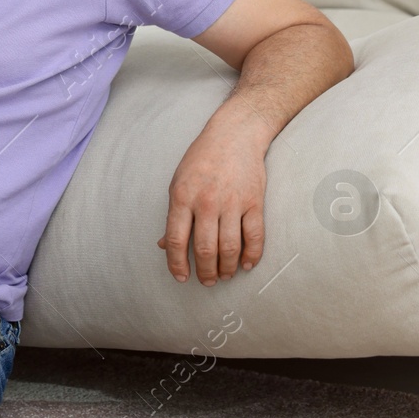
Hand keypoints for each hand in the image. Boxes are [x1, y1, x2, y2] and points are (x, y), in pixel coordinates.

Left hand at [157, 115, 268, 284]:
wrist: (234, 135)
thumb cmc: (201, 160)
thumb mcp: (178, 183)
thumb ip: (174, 215)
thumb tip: (164, 245)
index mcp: (182, 197)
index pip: (175, 239)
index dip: (177, 264)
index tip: (181, 277)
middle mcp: (206, 202)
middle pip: (204, 248)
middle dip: (205, 271)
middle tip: (207, 281)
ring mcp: (232, 202)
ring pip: (229, 247)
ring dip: (226, 268)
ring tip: (224, 275)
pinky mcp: (254, 202)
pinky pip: (255, 236)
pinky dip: (251, 255)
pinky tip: (246, 265)